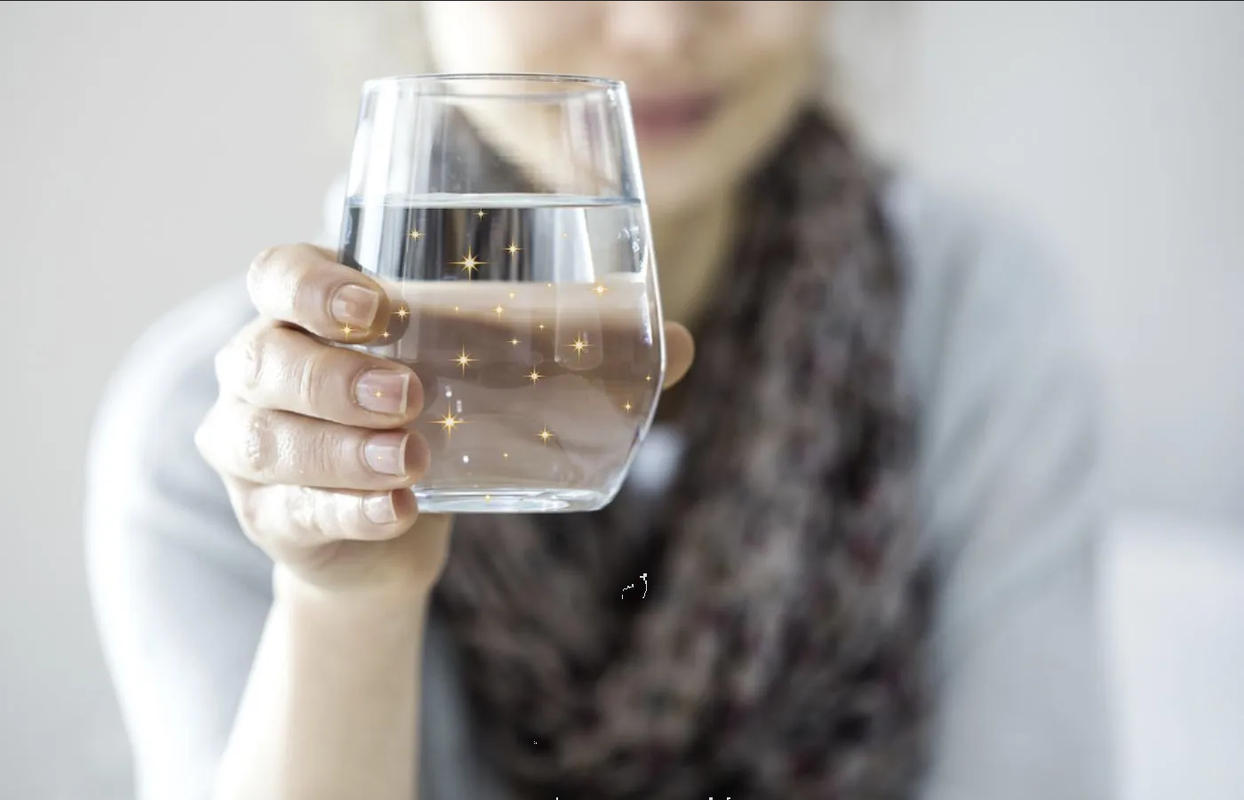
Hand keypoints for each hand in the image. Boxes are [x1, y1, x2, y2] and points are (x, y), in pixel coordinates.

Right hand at [196, 244, 696, 595]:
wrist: (385, 529)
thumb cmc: (433, 423)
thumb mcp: (482, 380)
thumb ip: (566, 354)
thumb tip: (680, 343)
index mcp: (308, 314)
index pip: (277, 274)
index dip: (313, 285)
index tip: (381, 307)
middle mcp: (261, 371)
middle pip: (264, 356)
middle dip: (334, 374)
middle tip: (411, 392)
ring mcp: (251, 446)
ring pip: (267, 438)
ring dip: (341, 449)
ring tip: (413, 457)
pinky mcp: (270, 515)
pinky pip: (293, 511)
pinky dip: (347, 511)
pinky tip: (398, 511)